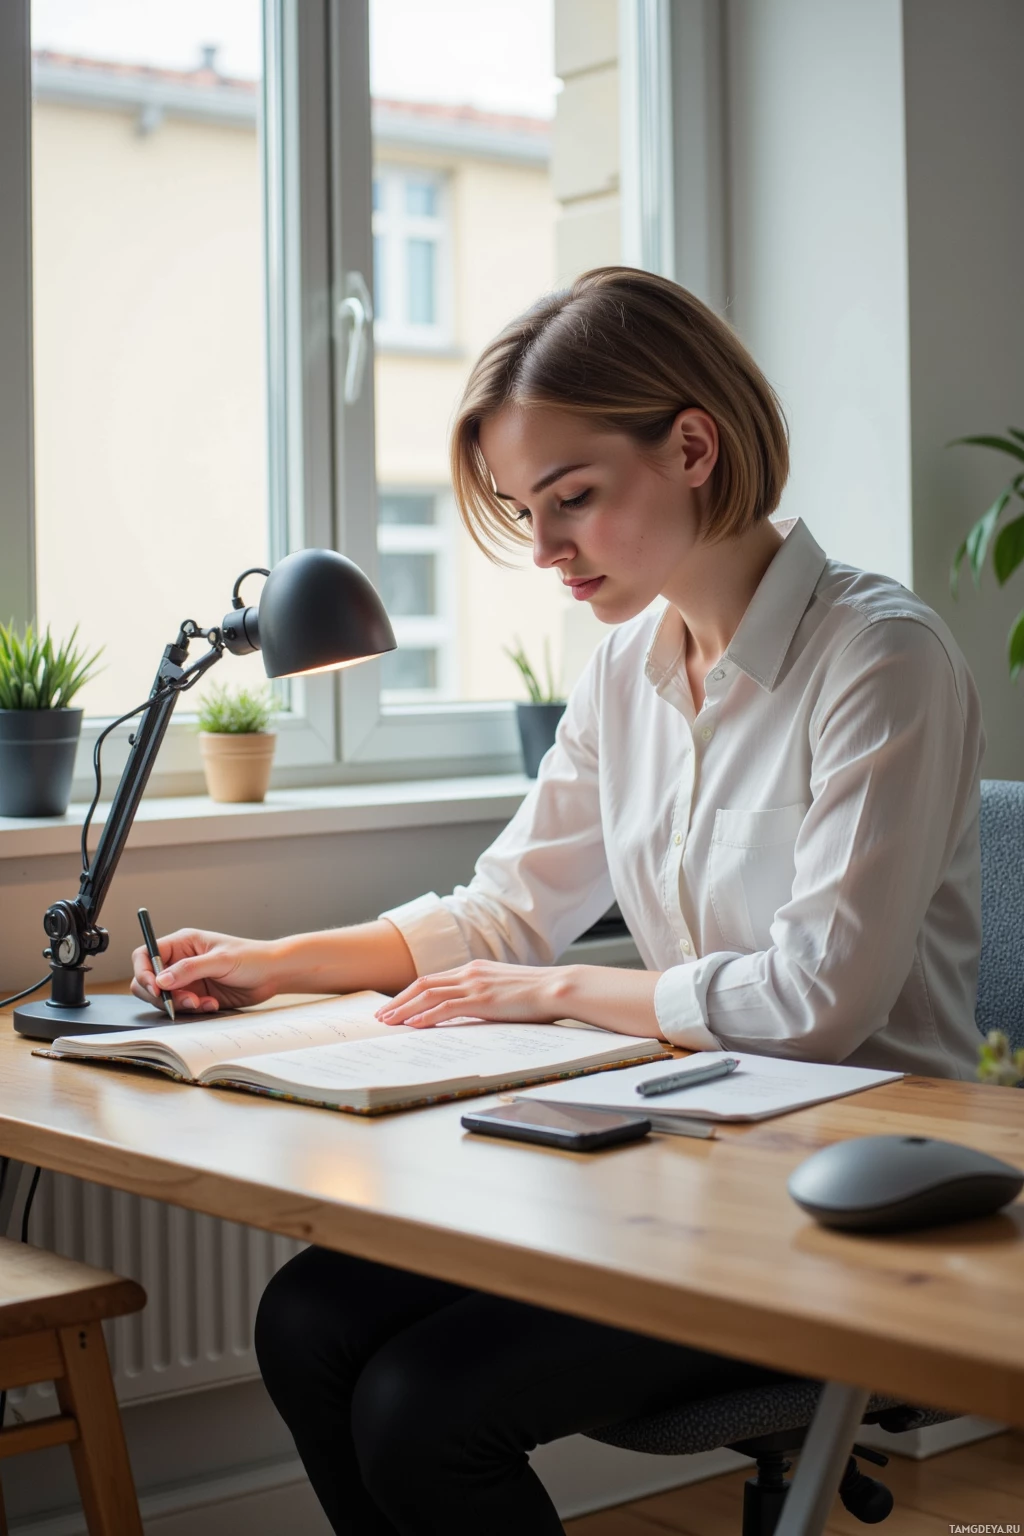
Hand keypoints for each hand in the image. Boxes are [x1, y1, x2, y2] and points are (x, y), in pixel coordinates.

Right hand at [130, 928, 280, 1013]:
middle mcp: (181, 961)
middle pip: (149, 980)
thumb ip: (189, 970)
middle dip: (161, 994)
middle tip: (183, 1001)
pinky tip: (212, 1004)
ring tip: (202, 1003)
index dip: (143, 972)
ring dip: (180, 1004)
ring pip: (164, 997)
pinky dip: (194, 1009)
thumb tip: (160, 981)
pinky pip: (182, 1007)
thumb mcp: (220, 960)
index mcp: (182, 943)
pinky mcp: (197, 996)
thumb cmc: (251, 957)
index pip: (146, 954)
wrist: (273, 974)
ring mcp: (188, 980)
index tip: (154, 988)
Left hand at [375, 960, 571, 1029]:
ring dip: (404, 1009)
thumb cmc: (539, 993)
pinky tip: (412, 1025)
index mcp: (476, 969)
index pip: (434, 979)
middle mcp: (470, 972)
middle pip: (423, 984)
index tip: (396, 1006)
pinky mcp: (481, 1000)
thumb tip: (475, 1010)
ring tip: (388, 1022)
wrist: (559, 986)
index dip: (411, 993)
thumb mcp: (506, 989)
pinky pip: (445, 1008)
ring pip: (428, 995)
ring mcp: (474, 984)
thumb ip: (487, 995)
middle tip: (381, 1016)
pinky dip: (425, 1015)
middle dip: (399, 1000)